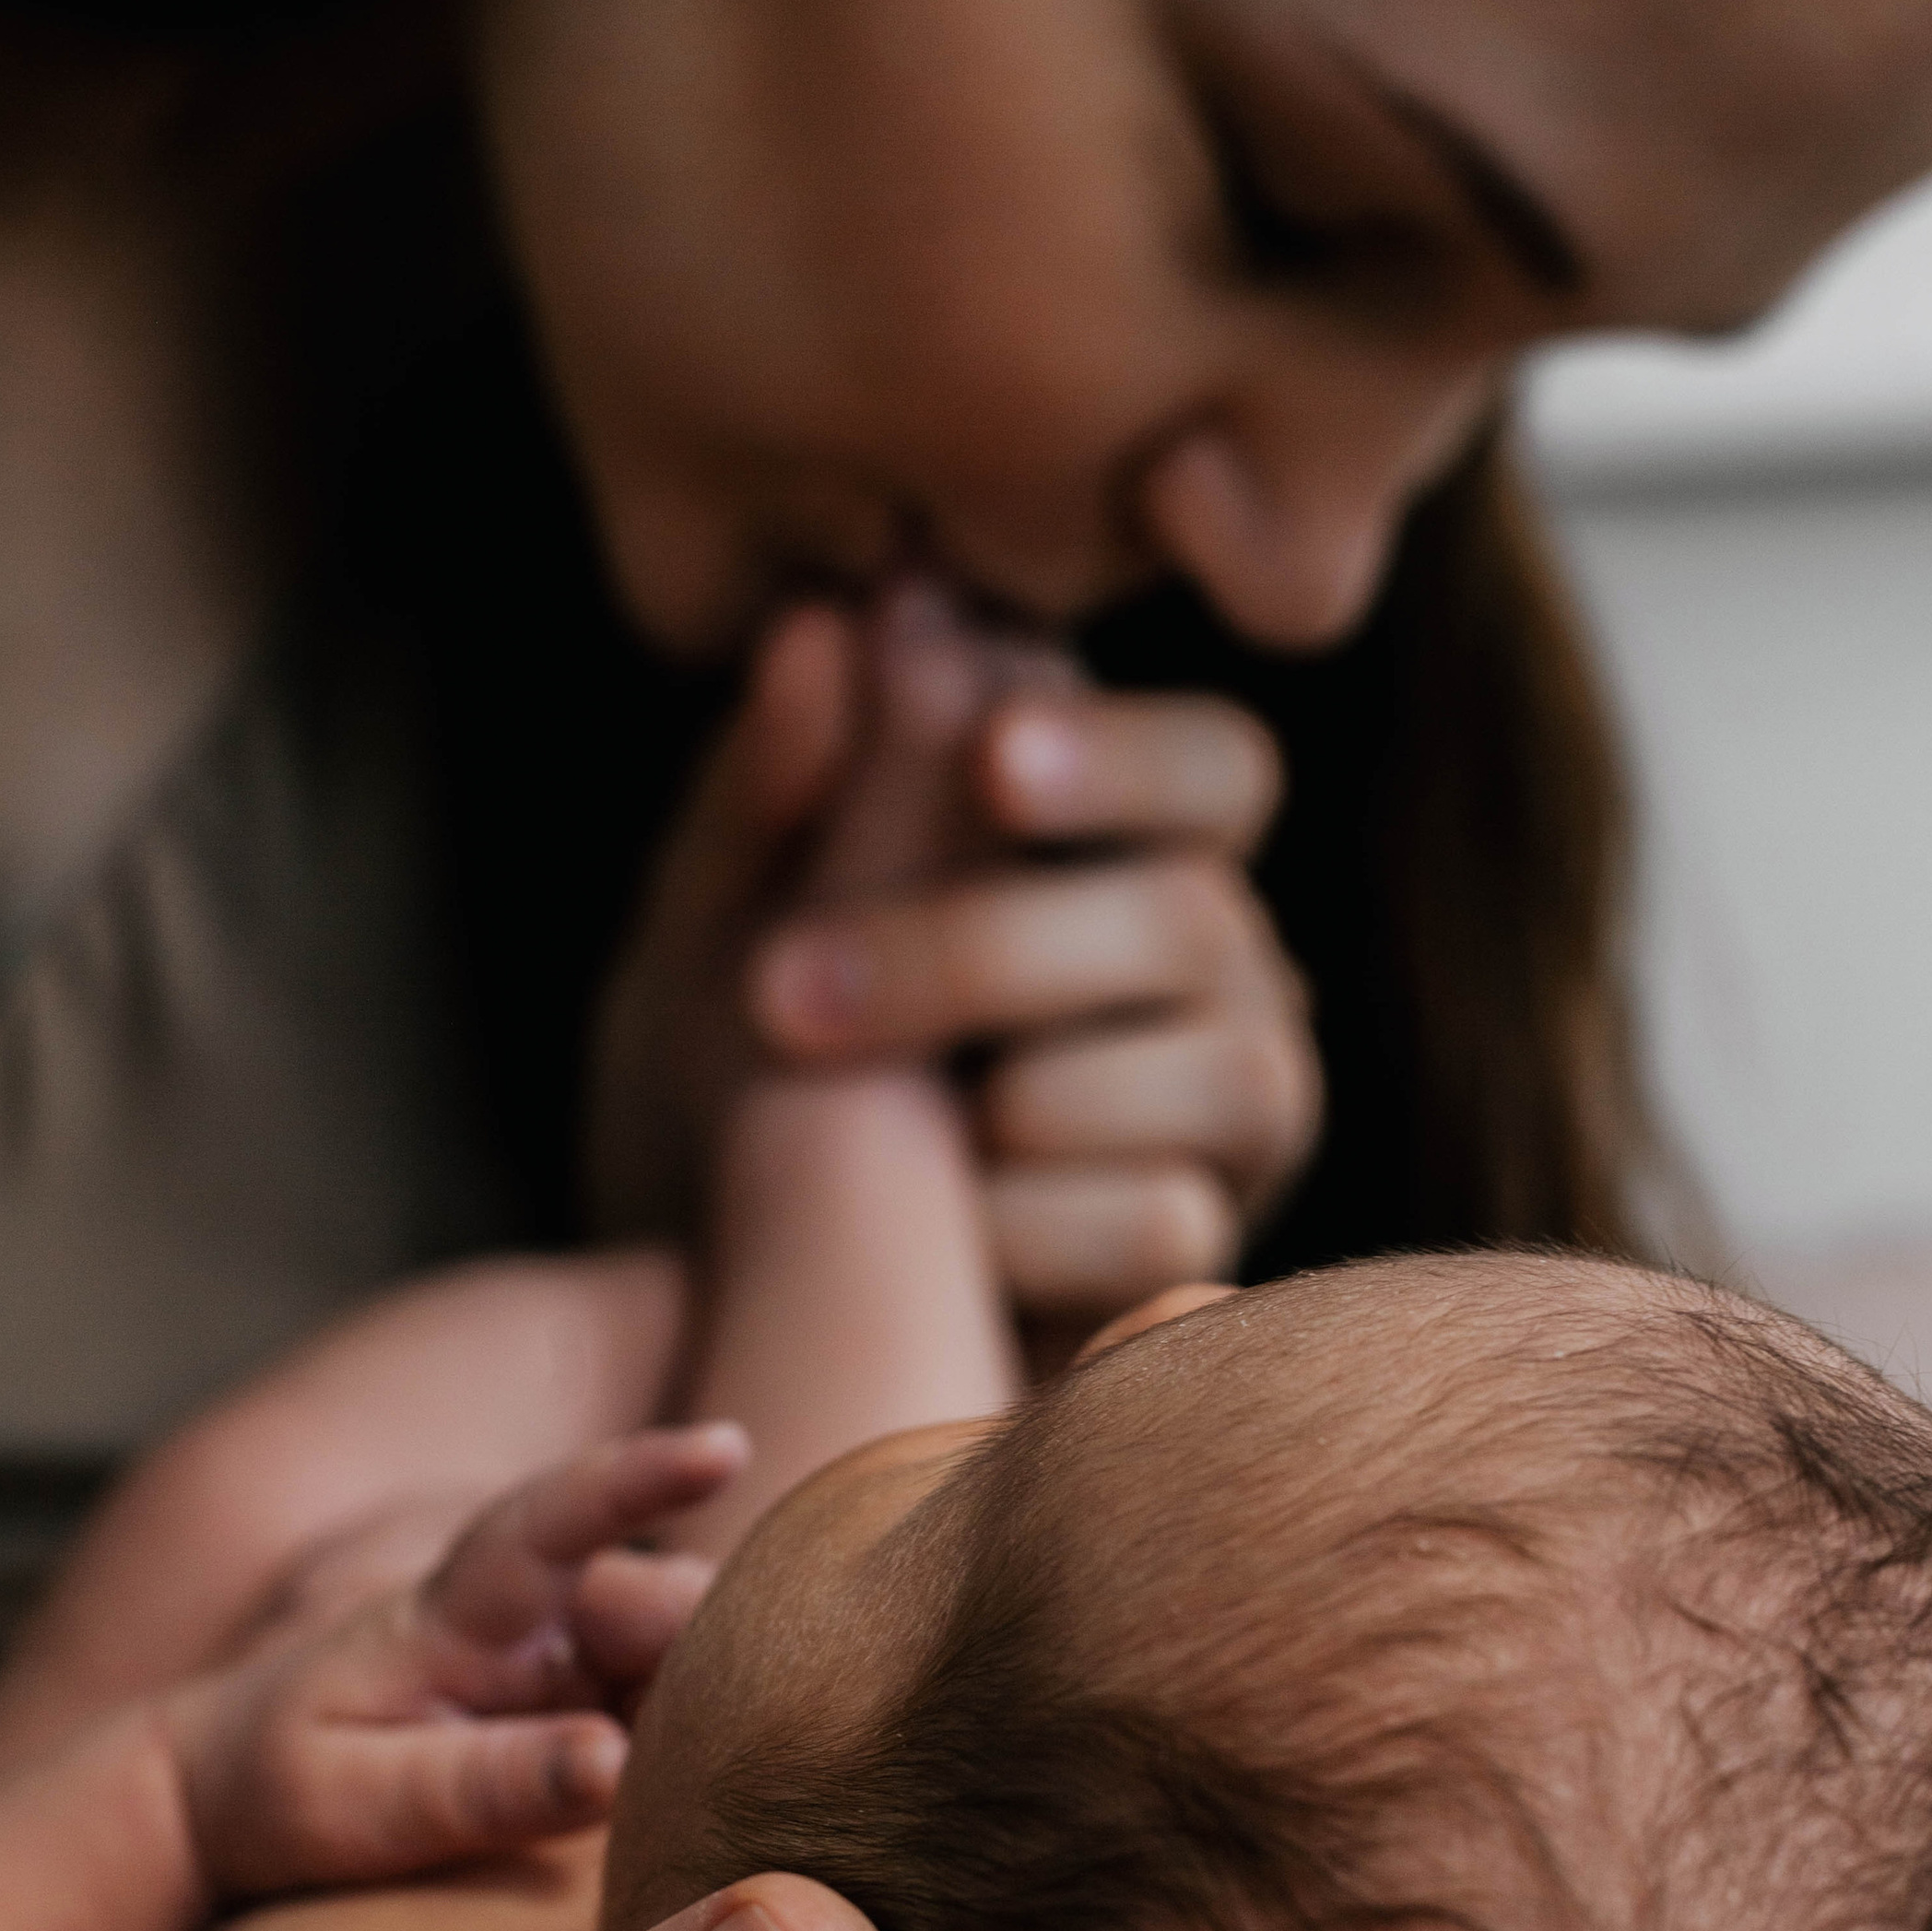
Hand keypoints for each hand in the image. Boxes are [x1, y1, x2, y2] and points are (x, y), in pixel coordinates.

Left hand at [171, 1424, 747, 1894]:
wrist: (230, 1780)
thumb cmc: (284, 1784)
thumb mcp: (359, 1801)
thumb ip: (486, 1786)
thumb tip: (616, 1764)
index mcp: (455, 1611)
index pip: (550, 1522)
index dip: (637, 1480)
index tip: (724, 1446)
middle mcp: (531, 1613)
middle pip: (671, 1603)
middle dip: (738, 1655)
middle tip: (765, 1761)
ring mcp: (570, 1654)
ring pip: (695, 1655)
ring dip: (733, 1708)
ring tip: (738, 1796)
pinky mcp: (596, 1699)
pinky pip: (684, 1704)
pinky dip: (714, 1739)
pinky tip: (723, 1796)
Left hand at [592, 583, 1321, 1338]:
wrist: (703, 1309)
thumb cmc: (724, 1082)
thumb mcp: (708, 925)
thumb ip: (771, 784)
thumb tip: (838, 621)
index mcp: (1117, 853)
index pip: (1217, 766)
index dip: (1126, 755)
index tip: (988, 765)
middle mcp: (1213, 971)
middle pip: (1197, 918)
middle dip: (982, 950)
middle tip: (783, 995)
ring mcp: (1227, 1119)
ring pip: (1228, 1069)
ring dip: (1015, 1097)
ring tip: (863, 1137)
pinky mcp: (1201, 1265)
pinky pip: (1166, 1224)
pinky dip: (1026, 1228)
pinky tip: (935, 1244)